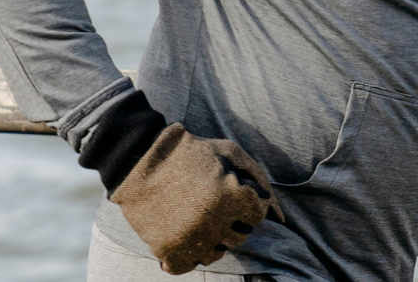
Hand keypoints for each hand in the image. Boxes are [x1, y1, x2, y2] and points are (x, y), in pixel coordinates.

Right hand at [110, 124, 283, 274]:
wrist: (138, 160)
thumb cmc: (191, 152)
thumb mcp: (230, 151)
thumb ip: (258, 177)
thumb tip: (279, 213)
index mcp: (229, 196)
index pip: (258, 214)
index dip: (250, 203)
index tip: (239, 196)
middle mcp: (211, 221)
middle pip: (241, 236)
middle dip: (237, 222)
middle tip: (222, 207)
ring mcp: (188, 238)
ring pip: (217, 253)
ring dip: (216, 239)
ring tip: (205, 220)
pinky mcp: (166, 249)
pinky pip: (188, 266)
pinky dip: (191, 255)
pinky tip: (190, 237)